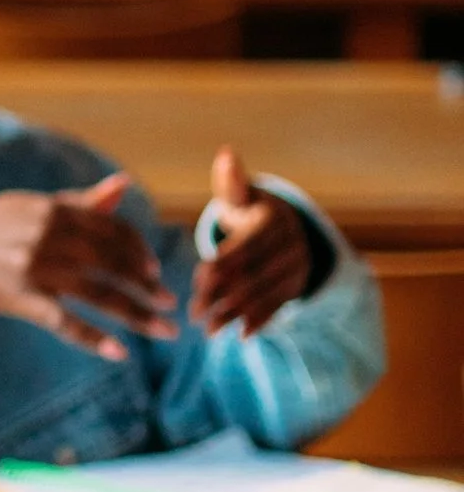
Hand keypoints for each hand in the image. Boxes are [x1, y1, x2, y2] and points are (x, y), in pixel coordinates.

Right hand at [0, 173, 177, 363]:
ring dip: (137, 314)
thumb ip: (76, 202)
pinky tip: (119, 351)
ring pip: (99, 293)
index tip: (155, 271)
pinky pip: (65, 321)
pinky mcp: (19, 297)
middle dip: (147, 285)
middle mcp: (46, 232)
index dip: (139, 251)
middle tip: (169, 305)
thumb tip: (123, 186)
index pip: (111, 228)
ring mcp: (33, 266)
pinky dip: (94, 337)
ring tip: (163, 330)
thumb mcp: (25, 207)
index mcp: (50, 207)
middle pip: (112, 261)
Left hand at [190, 146, 316, 336]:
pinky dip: (260, 321)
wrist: (283, 226)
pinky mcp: (296, 286)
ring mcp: (296, 268)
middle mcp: (291, 245)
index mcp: (274, 220)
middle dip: (222, 295)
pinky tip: (240, 336)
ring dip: (236, 314)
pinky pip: (279, 305)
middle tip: (194, 313)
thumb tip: (227, 154)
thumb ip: (231, 183)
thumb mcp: (240, 195)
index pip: (246, 247)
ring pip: (263, 294)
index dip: (222, 265)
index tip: (198, 281)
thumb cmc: (248, 209)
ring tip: (208, 330)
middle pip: (253, 274)